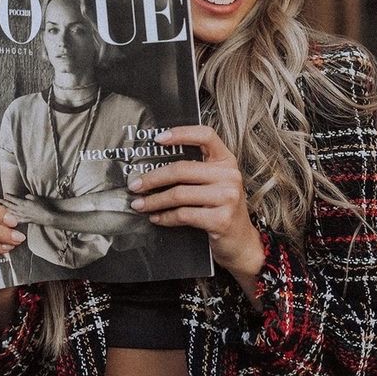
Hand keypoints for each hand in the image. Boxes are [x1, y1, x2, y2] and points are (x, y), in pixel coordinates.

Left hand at [0, 193, 51, 224]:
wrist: (46, 217)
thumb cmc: (42, 207)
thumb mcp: (36, 198)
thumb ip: (29, 196)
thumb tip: (25, 196)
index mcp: (24, 203)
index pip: (13, 199)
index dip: (8, 196)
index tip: (4, 194)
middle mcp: (21, 210)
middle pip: (10, 206)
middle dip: (4, 202)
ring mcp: (22, 216)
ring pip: (12, 212)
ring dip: (6, 209)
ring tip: (2, 207)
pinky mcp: (25, 221)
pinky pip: (16, 219)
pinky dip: (12, 218)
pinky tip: (10, 217)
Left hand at [126, 126, 264, 301]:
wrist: (241, 242)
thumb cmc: (221, 209)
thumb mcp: (215, 184)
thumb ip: (194, 172)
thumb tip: (153, 168)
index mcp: (227, 161)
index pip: (206, 136)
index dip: (181, 134)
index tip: (158, 139)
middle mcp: (230, 176)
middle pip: (182, 169)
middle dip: (153, 178)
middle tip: (135, 185)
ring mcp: (227, 197)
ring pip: (179, 194)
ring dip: (154, 200)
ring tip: (139, 204)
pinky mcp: (220, 219)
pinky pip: (183, 215)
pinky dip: (165, 216)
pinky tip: (156, 217)